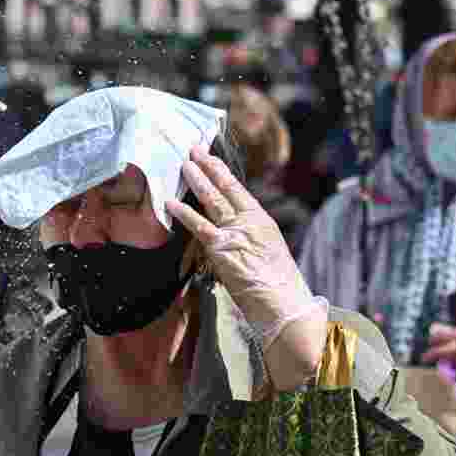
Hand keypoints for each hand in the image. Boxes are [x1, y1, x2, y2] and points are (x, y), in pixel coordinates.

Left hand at [166, 144, 326, 390]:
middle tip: (194, 149)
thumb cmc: (278, 288)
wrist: (285, 306)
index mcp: (263, 222)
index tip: (211, 157)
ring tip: (183, 164)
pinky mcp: (224, 249)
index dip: (223, 172)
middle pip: (226, 187)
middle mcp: (251, 222)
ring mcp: (237, 233)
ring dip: (196, 180)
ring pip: (213, 200)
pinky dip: (184, 214)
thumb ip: (248, 241)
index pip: (239, 190)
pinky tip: (170, 203)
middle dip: (208, 166)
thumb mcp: (267, 256)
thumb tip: (232, 237)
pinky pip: (200, 227)